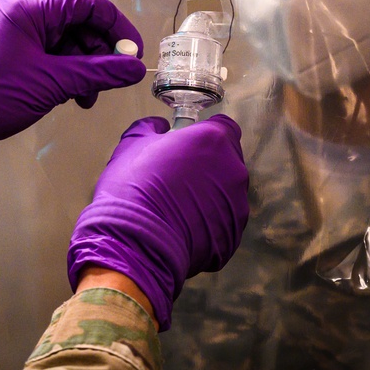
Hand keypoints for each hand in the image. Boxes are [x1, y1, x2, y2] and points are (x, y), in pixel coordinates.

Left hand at [0, 0, 145, 182]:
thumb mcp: (52, 83)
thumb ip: (97, 73)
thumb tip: (135, 69)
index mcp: (29, 11)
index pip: (86, 4)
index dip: (116, 26)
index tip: (134, 54)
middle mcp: (22, 15)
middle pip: (77, 23)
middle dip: (100, 53)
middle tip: (113, 80)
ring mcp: (15, 35)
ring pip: (65, 43)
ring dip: (84, 68)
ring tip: (89, 98)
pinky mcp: (11, 55)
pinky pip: (49, 56)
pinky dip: (66, 73)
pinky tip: (74, 96)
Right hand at [67, 115, 249, 330]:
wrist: (135, 242)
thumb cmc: (133, 184)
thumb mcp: (132, 144)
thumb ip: (150, 128)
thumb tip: (160, 127)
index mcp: (214, 141)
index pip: (223, 127)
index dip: (205, 135)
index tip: (187, 146)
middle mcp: (234, 170)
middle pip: (227, 162)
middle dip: (208, 167)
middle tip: (178, 179)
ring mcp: (238, 206)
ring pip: (227, 195)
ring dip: (209, 197)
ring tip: (179, 210)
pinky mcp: (233, 237)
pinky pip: (222, 224)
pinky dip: (207, 225)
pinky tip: (183, 231)